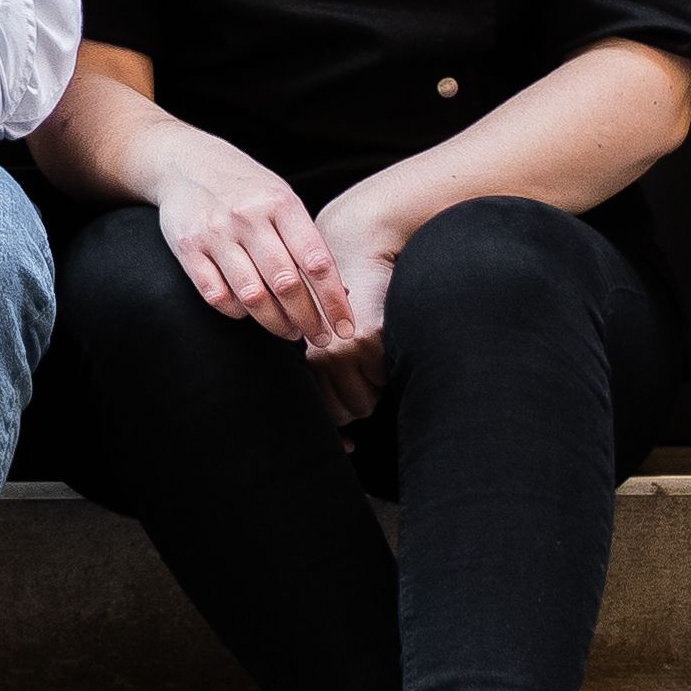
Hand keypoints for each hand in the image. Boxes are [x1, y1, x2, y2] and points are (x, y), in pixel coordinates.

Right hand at [153, 128, 358, 351]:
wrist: (185, 161)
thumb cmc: (246, 187)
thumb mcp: (282, 200)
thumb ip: (306, 242)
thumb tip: (341, 294)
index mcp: (281, 203)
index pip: (316, 262)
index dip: (334, 301)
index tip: (345, 328)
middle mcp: (249, 217)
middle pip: (286, 284)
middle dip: (308, 320)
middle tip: (320, 339)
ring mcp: (216, 233)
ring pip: (252, 295)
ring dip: (276, 323)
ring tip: (289, 332)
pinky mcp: (187, 248)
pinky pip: (216, 295)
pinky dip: (237, 312)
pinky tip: (249, 313)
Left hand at [310, 208, 399, 417]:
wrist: (360, 244)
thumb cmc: (346, 292)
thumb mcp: (324, 330)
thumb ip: (323, 371)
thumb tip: (343, 436)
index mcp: (301, 352)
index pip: (316, 409)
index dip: (335, 431)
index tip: (348, 445)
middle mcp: (316, 353)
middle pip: (343, 412)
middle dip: (359, 400)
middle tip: (364, 372)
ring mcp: (342, 348)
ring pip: (365, 401)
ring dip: (375, 388)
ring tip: (372, 356)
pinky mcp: (368, 340)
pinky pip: (385, 379)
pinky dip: (389, 371)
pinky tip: (384, 347)